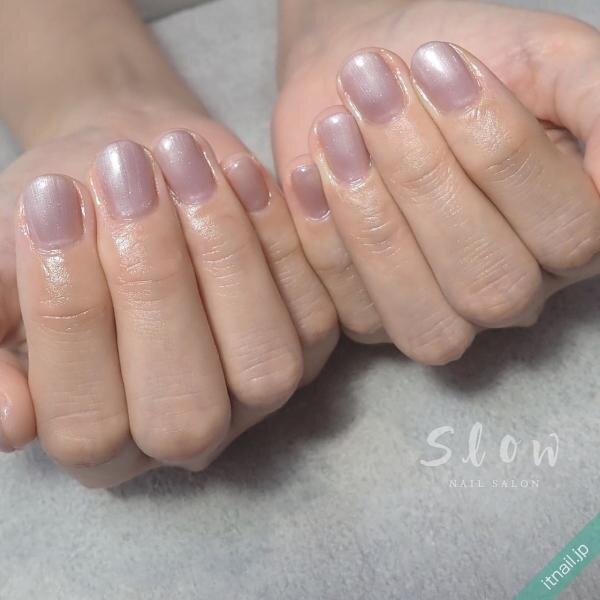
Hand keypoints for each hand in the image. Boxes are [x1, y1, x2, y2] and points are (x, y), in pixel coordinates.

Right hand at [1, 107, 337, 486]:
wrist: (133, 167)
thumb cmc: (63, 218)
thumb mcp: (0, 268)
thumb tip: (11, 422)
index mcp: (101, 438)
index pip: (88, 424)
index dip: (69, 322)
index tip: (53, 205)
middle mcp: (187, 434)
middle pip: (184, 413)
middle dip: (152, 288)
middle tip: (121, 176)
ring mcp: (259, 394)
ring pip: (264, 364)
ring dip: (224, 258)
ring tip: (179, 160)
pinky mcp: (311, 342)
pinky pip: (316, 308)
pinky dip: (283, 237)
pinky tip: (239, 173)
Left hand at [274, 0, 599, 361]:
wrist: (361, 77)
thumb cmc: (450, 64)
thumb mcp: (545, 58)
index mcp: (569, 233)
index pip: (567, 231)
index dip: (503, 153)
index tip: (439, 64)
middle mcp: (513, 290)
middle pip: (491, 282)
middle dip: (426, 180)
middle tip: (375, 86)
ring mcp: (442, 316)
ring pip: (428, 318)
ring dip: (375, 222)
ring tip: (336, 125)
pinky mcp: (374, 319)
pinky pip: (357, 314)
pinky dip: (325, 242)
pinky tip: (310, 171)